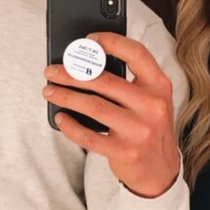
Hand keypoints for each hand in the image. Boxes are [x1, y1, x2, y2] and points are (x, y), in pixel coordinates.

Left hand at [43, 32, 179, 197]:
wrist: (160, 170)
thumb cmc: (148, 125)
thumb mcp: (151, 98)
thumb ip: (130, 80)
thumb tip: (87, 60)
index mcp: (159, 85)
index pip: (137, 53)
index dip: (111, 41)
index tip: (89, 39)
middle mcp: (152, 106)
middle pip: (105, 81)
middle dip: (72, 73)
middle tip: (52, 71)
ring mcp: (139, 130)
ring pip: (94, 106)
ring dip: (66, 96)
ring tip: (49, 91)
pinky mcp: (125, 151)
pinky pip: (89, 136)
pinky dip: (70, 125)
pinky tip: (60, 117)